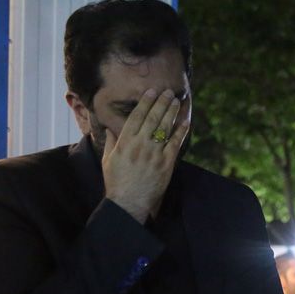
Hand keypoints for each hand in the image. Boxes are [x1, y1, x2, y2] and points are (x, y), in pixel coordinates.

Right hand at [102, 89, 190, 222]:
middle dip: (161, 102)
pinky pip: (175, 143)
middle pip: (153, 118)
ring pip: (165, 128)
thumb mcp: (108, 160)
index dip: (145, 102)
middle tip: (168, 91)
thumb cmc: (116, 182)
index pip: (136, 117)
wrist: (128, 202)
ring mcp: (154, 154)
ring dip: (172, 112)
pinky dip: (181, 131)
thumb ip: (111, 142)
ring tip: (177, 100)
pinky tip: (185, 121)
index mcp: (124, 142)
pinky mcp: (166, 163)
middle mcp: (140, 145)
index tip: (151, 91)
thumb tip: (109, 128)